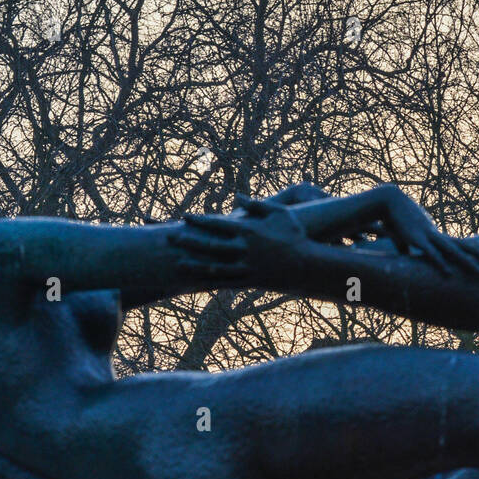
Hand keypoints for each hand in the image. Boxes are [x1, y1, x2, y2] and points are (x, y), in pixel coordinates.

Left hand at [168, 199, 303, 282]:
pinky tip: (199, 282)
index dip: (199, 220)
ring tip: (179, 264)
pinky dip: (212, 281)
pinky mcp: (250, 281)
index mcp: (249, 230)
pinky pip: (227, 282)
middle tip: (170, 239)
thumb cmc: (295, 235)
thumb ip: (256, 204)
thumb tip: (237, 196)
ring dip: (195, 265)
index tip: (184, 217)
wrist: (308, 264)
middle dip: (189, 241)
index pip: (218, 224)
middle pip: (210, 245)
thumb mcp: (278, 212)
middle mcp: (244, 249)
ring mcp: (246, 267)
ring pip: (215, 266)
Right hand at [363, 184, 478, 277]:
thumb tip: (405, 257)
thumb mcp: (405, 237)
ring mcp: (430, 237)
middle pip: (468, 247)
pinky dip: (441, 264)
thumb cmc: (397, 218)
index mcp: (440, 236)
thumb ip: (407, 249)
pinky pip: (432, 254)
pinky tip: (450, 274)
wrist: (389, 201)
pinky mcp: (417, 239)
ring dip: (469, 263)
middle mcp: (440, 236)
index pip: (467, 245)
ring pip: (455, 251)